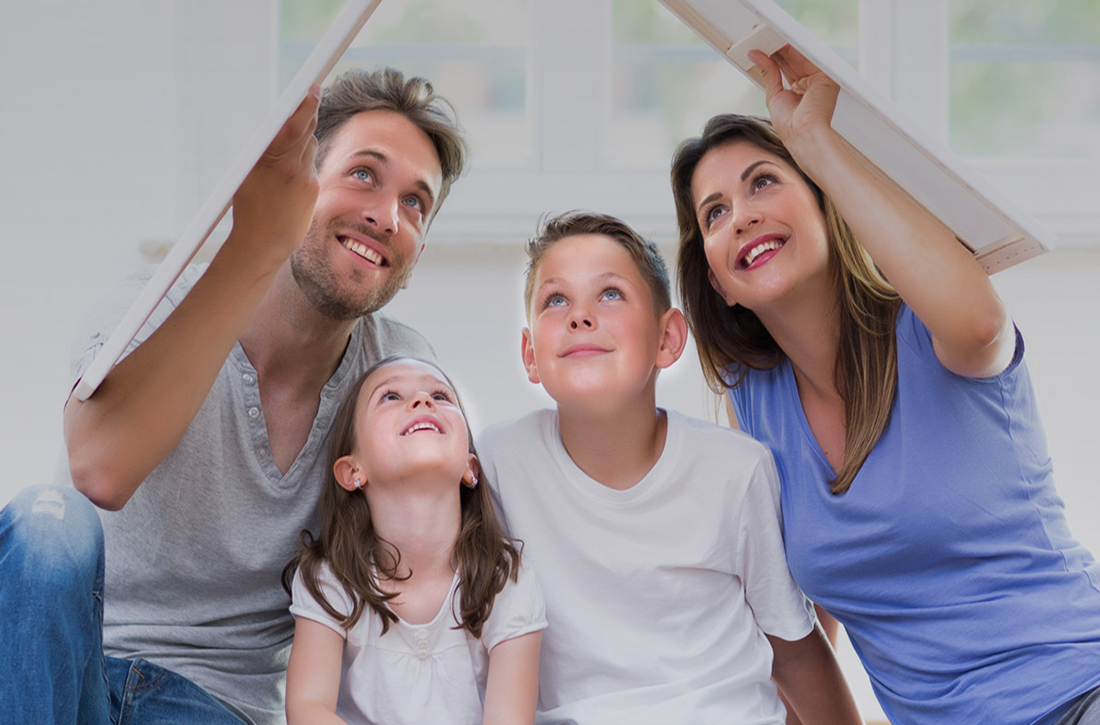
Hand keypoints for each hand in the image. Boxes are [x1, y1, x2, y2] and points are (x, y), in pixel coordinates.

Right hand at [229, 85, 321, 267]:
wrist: (263, 243)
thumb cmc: (250, 206)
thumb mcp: (249, 174)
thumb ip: (269, 150)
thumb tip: (283, 125)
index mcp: (268, 162)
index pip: (292, 127)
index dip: (305, 105)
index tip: (312, 88)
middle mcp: (290, 169)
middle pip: (306, 130)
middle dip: (308, 111)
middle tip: (312, 90)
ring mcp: (305, 180)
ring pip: (310, 144)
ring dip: (302, 137)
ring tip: (292, 136)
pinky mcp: (314, 189)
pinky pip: (311, 163)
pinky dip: (302, 160)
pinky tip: (290, 173)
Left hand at [749, 46, 839, 157]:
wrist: (804, 137)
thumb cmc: (790, 126)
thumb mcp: (774, 95)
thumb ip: (768, 73)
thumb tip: (756, 55)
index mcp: (800, 90)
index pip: (785, 68)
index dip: (772, 57)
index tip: (759, 47)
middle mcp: (811, 83)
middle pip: (791, 61)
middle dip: (775, 49)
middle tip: (760, 37)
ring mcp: (819, 79)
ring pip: (798, 57)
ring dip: (782, 47)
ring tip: (765, 38)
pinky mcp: (826, 76)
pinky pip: (807, 58)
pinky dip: (793, 50)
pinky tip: (780, 43)